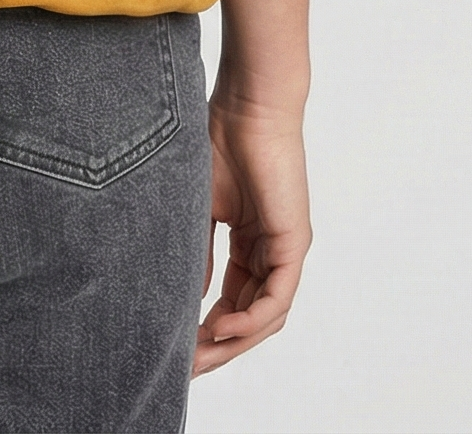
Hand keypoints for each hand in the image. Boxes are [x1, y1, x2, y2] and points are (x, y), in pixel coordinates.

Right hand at [192, 93, 311, 375]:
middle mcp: (271, 251)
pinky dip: (251, 319)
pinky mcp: (295, 242)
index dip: (206, 327)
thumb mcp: (198, 206)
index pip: (232, 300)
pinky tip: (221, 327)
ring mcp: (286, 248)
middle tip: (185, 367)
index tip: (176, 347)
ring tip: (199, 354)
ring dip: (234, 341)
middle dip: (218, 347)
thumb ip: (196, 251)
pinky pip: (277, 297)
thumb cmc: (219, 138)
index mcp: (249, 241)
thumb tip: (187, 295)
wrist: (246, 103)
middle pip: (250, 317)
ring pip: (265, 316)